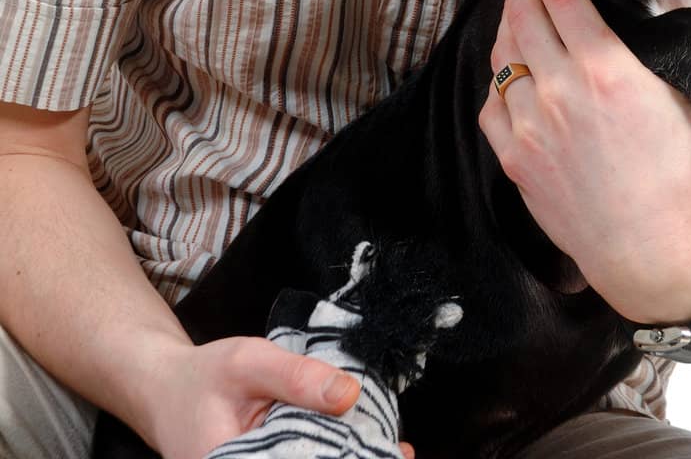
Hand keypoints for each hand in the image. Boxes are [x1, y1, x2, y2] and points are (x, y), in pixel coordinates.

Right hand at [142, 335, 415, 458]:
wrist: (166, 392)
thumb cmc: (205, 376)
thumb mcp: (249, 363)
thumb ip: (297, 378)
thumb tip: (350, 395)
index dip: (345, 458)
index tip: (391, 453)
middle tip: (401, 452)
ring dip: (347, 457)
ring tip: (395, 452)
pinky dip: (331, 454)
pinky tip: (368, 448)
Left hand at [478, 0, 690, 322]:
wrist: (648, 257)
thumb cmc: (681, 182)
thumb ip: (682, 56)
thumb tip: (681, 11)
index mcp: (607, 71)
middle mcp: (560, 91)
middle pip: (523, 12)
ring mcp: (530, 126)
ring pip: (503, 53)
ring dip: (509, 19)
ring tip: (520, 2)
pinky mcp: (514, 158)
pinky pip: (492, 101)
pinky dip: (499, 75)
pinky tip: (512, 65)